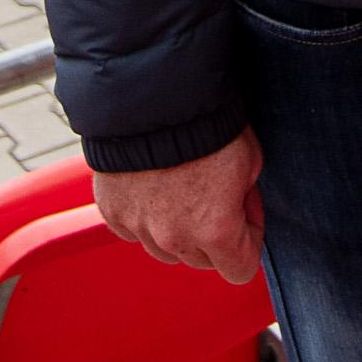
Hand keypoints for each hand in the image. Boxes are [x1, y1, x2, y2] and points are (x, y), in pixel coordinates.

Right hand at [90, 131, 264, 284]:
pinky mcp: (111, 210)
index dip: (249, 237)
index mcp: (215, 231)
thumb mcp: (250, 159)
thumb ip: (246, 196)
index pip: (240, 270)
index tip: (243, 208)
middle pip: (202, 260)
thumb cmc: (205, 120)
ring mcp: (139, 226)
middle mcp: (175, 238)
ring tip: (178, 184)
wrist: (151, 91)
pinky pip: (132, 229)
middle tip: (212, 189)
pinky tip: (150, 183)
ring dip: (176, 228)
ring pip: (165, 248)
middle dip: (213, 233)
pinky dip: (142, 214)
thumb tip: (237, 206)